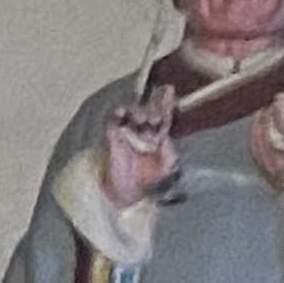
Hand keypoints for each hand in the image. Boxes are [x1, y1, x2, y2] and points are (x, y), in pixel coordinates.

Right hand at [100, 89, 177, 208]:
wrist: (126, 194)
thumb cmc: (147, 182)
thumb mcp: (167, 167)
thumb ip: (171, 151)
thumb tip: (167, 136)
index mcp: (158, 137)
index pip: (163, 115)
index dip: (165, 102)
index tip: (168, 88)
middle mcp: (143, 132)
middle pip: (148, 110)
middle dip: (152, 110)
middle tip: (153, 120)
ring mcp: (127, 134)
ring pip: (131, 112)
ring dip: (137, 111)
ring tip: (141, 120)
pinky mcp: (112, 138)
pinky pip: (112, 121)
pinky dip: (116, 114)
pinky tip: (121, 112)